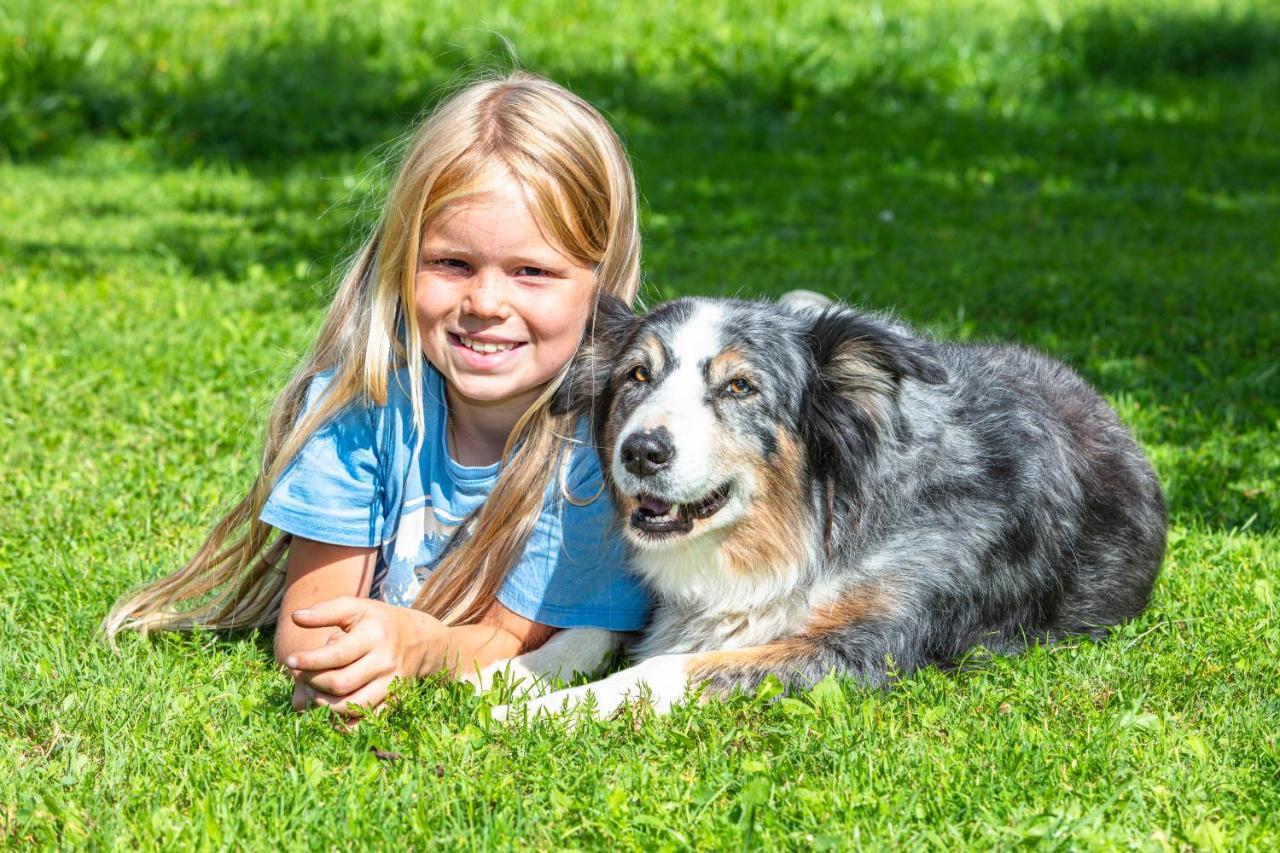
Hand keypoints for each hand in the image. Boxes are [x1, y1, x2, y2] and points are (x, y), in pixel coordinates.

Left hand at [284, 596, 446, 716]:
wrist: (418, 639)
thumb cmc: (377, 622)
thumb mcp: (355, 608)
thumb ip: (325, 611)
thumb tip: (296, 618)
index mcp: (374, 636)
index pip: (337, 655)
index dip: (309, 661)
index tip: (290, 660)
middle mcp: (385, 661)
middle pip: (340, 684)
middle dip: (313, 683)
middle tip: (302, 675)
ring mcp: (390, 684)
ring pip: (351, 706)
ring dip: (323, 704)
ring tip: (313, 691)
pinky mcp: (393, 701)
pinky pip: (366, 720)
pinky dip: (344, 724)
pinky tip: (329, 713)